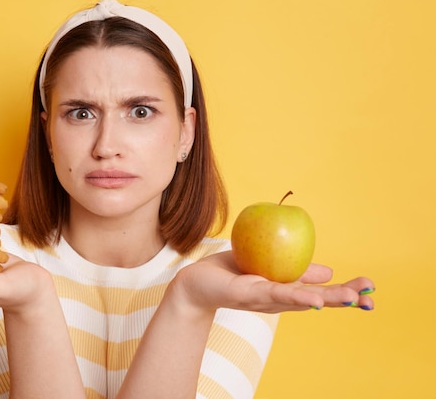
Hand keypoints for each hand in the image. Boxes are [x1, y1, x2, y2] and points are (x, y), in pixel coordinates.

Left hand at [173, 250, 374, 313]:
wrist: (197, 283)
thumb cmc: (232, 273)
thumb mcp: (269, 265)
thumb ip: (298, 270)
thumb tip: (330, 271)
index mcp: (286, 291)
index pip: (321, 293)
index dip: (345, 293)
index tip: (370, 290)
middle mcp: (279, 300)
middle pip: (316, 301)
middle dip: (344, 300)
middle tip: (371, 299)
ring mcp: (264, 300)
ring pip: (300, 300)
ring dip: (327, 300)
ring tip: (352, 299)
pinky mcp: (248, 295)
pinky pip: (274, 293)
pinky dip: (295, 295)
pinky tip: (314, 299)